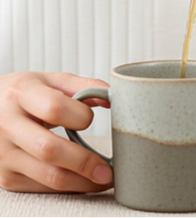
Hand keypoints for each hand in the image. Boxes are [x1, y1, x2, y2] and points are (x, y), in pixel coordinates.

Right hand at [0, 72, 112, 192]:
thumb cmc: (26, 94)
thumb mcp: (50, 81)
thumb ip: (84, 86)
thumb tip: (113, 97)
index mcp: (21, 93)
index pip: (54, 108)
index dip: (80, 116)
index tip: (92, 120)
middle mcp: (7, 125)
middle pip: (49, 149)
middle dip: (84, 162)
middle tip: (110, 168)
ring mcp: (3, 154)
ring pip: (47, 175)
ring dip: (81, 182)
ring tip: (105, 179)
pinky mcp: (5, 177)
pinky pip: (41, 187)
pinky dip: (68, 187)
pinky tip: (85, 182)